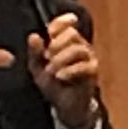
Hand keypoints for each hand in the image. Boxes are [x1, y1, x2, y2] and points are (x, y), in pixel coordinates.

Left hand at [29, 14, 103, 128]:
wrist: (64, 105)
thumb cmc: (53, 84)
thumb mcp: (37, 68)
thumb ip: (35, 52)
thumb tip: (34, 36)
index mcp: (67, 42)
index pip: (67, 23)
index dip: (60, 23)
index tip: (50, 32)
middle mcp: (80, 46)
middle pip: (72, 34)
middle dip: (56, 45)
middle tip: (47, 57)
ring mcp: (88, 58)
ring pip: (78, 49)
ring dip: (61, 60)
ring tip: (52, 71)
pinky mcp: (93, 71)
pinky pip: (84, 66)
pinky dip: (70, 70)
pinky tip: (60, 77)